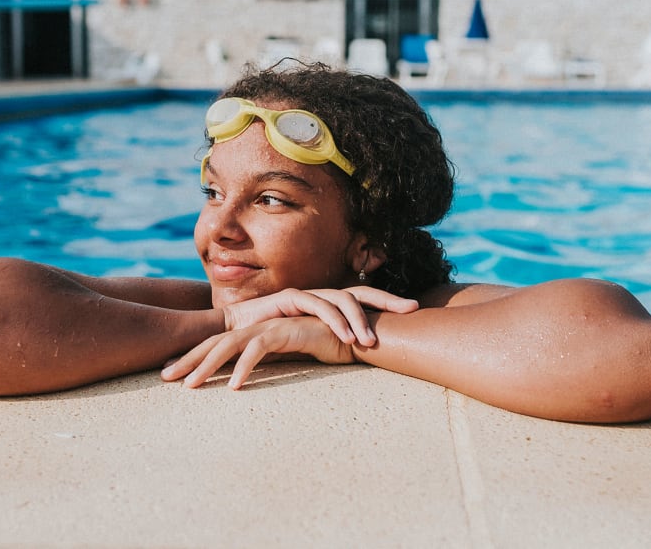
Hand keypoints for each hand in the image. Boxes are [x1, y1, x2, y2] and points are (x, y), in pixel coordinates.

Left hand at [161, 316, 352, 389]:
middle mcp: (257, 328)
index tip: (171, 375)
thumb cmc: (322, 346)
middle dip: (188, 360)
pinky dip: (245, 367)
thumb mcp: (287, 357)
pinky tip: (234, 386)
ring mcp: (270, 327)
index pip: (215, 346)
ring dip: (207, 366)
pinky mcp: (286, 331)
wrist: (355, 333)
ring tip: (190, 387)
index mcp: (254, 334)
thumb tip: (241, 378)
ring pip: (230, 346)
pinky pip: (259, 349)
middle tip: (164, 378)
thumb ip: (266, 362)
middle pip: (213, 344)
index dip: (192, 359)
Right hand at [222, 287, 416, 346]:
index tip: (416, 310)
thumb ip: (331, 345)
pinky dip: (333, 321)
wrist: (234, 328)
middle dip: (388, 300)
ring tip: (372, 342)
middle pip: (361, 292)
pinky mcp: (290, 297)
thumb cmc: (271, 338)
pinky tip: (346, 337)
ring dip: (359, 319)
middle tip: (411, 310)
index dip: (390, 302)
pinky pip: (317, 306)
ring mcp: (307, 294)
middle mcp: (321, 295)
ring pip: (341, 299)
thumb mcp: (308, 342)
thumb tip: (362, 357)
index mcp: (329, 304)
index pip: (365, 299)